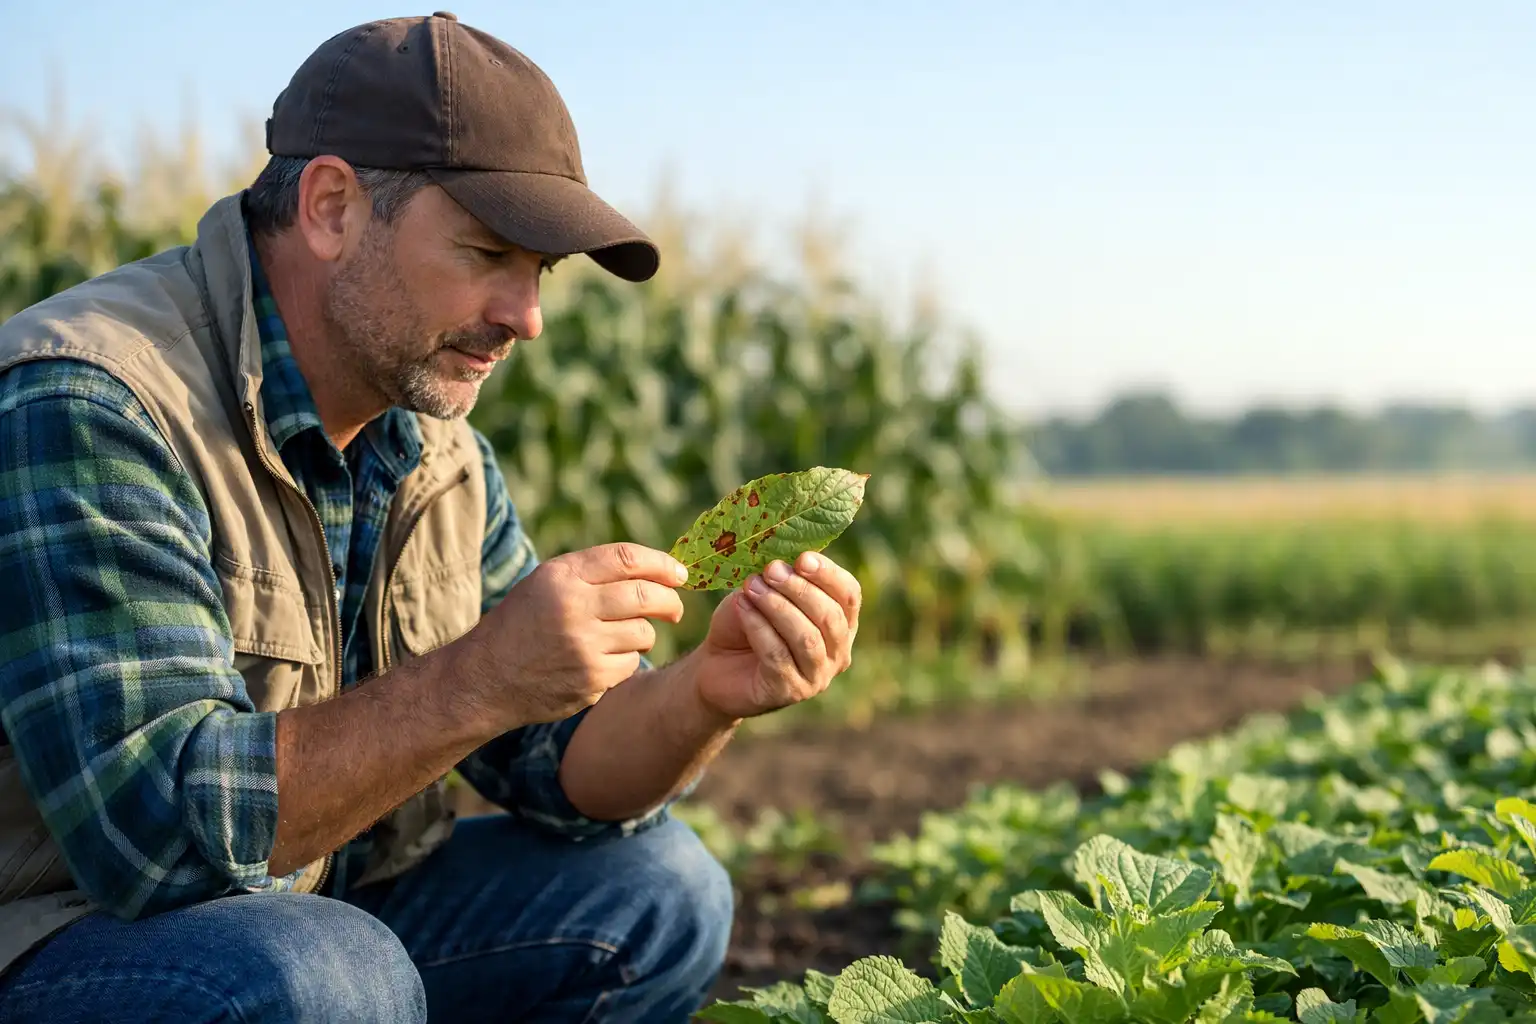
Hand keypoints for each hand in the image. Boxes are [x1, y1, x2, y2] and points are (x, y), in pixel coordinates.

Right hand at [460, 543, 685, 728]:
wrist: (484, 678)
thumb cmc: (523, 624)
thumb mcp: (546, 583)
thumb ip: (594, 573)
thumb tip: (659, 570)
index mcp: (561, 576)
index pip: (627, 558)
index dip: (662, 564)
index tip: (679, 573)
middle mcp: (573, 607)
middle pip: (646, 595)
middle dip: (670, 600)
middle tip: (674, 608)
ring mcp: (583, 645)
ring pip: (644, 633)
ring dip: (642, 634)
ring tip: (620, 636)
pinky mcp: (590, 679)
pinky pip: (631, 664)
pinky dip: (625, 661)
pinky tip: (601, 660)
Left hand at [693, 551, 860, 719]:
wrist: (716, 667)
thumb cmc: (747, 624)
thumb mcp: (765, 592)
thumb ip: (780, 578)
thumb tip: (782, 560)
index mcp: (841, 624)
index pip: (849, 596)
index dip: (829, 575)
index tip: (803, 557)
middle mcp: (837, 653)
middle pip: (829, 617)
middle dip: (800, 589)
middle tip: (771, 570)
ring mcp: (816, 677)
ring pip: (806, 638)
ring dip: (778, 607)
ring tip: (752, 586)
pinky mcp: (789, 692)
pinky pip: (778, 656)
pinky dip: (759, 627)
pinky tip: (742, 607)